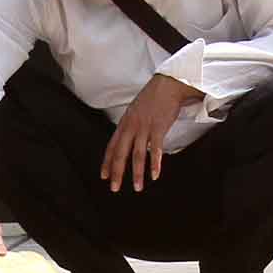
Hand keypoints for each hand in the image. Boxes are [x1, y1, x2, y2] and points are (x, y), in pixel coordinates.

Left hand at [102, 74, 204, 191]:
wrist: (167, 85)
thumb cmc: (153, 98)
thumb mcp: (135, 111)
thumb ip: (131, 126)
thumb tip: (130, 139)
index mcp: (124, 123)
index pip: (112, 146)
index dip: (107, 162)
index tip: (104, 176)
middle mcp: (131, 126)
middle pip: (121, 153)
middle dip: (117, 173)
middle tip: (114, 188)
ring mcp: (144, 127)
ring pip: (138, 154)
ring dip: (137, 173)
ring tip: (137, 187)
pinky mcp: (158, 127)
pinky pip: (156, 149)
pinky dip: (155, 163)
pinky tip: (154, 175)